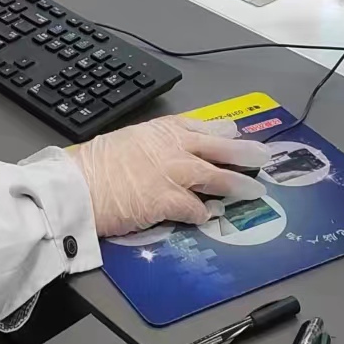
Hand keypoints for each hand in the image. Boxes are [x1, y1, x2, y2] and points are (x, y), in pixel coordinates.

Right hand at [71, 116, 270, 237]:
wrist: (79, 184)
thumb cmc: (97, 163)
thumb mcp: (130, 140)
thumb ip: (156, 145)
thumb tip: (172, 156)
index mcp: (163, 129)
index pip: (204, 126)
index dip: (225, 132)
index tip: (237, 134)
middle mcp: (174, 147)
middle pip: (221, 148)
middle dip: (245, 153)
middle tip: (264, 158)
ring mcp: (174, 173)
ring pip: (217, 178)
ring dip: (237, 185)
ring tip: (254, 191)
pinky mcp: (169, 201)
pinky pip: (195, 209)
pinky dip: (204, 214)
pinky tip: (209, 218)